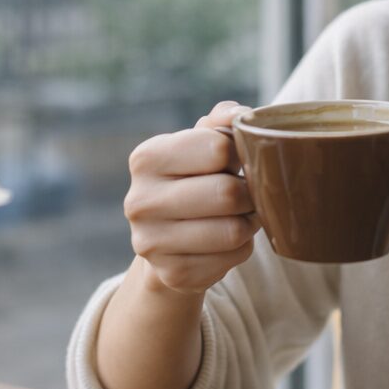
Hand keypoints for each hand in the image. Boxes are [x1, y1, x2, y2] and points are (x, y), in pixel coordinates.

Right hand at [122, 100, 261, 294]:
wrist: (167, 238)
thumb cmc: (193, 179)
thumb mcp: (200, 143)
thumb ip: (221, 122)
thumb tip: (241, 113)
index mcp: (145, 158)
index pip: (218, 147)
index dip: (240, 153)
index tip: (236, 161)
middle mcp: (139, 201)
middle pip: (227, 193)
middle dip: (249, 193)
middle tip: (246, 193)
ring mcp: (151, 243)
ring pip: (233, 231)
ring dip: (249, 222)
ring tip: (240, 215)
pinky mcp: (172, 275)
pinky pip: (233, 259)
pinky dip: (241, 249)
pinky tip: (226, 241)